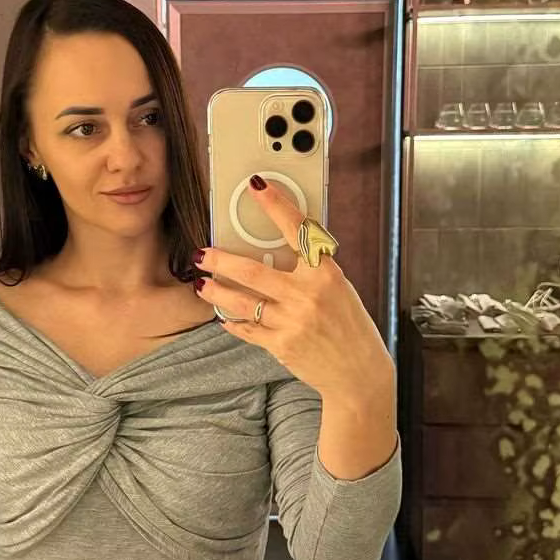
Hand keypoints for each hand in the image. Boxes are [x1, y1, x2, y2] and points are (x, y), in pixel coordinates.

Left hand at [193, 177, 393, 402]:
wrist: (358, 373)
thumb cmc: (350, 326)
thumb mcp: (338, 289)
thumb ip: (310, 270)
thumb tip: (277, 248)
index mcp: (326, 274)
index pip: (297, 230)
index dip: (276, 205)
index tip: (258, 186)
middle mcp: (307, 295)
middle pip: (252, 271)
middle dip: (220, 260)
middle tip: (202, 253)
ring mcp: (292, 322)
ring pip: (241, 301)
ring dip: (216, 291)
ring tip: (202, 283)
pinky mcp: (281, 345)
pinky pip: (247, 329)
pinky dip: (232, 322)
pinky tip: (224, 316)